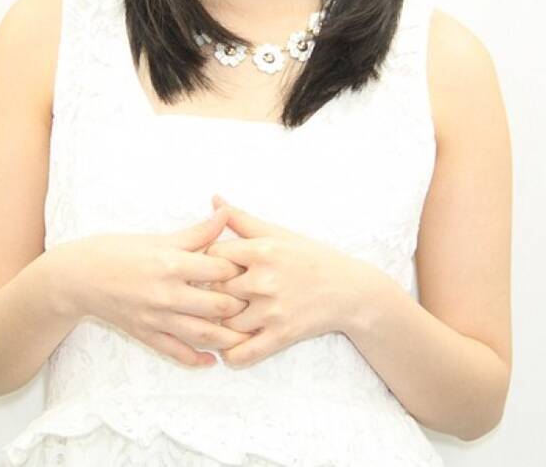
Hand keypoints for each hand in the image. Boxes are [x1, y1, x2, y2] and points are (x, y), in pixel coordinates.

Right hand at [52, 206, 252, 368]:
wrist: (81, 276)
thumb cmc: (120, 251)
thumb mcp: (159, 238)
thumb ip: (197, 232)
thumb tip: (226, 212)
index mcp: (171, 263)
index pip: (218, 269)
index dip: (240, 270)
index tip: (256, 269)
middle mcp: (166, 293)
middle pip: (216, 305)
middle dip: (240, 306)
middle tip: (258, 303)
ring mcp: (155, 317)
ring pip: (200, 334)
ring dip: (226, 338)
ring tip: (245, 336)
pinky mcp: (145, 334)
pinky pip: (175, 352)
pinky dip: (196, 359)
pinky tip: (212, 360)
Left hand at [202, 194, 370, 367]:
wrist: (348, 290)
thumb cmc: (310, 257)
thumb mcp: (278, 234)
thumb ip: (242, 219)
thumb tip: (214, 199)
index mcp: (262, 251)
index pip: (213, 256)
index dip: (207, 261)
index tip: (208, 267)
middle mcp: (265, 280)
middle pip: (216, 288)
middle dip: (210, 292)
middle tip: (204, 294)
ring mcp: (273, 310)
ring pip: (226, 322)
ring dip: (219, 323)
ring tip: (215, 320)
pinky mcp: (282, 335)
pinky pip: (245, 352)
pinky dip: (232, 353)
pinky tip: (228, 346)